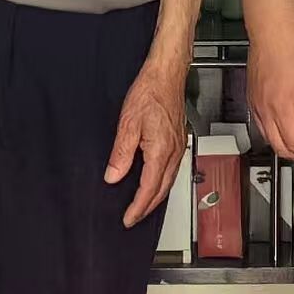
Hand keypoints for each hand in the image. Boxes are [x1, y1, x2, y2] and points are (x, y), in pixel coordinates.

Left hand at [107, 53, 188, 227]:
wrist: (167, 74)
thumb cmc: (150, 92)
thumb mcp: (127, 124)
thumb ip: (120, 154)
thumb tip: (113, 176)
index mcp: (161, 151)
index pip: (149, 189)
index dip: (137, 207)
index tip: (128, 219)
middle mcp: (174, 152)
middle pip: (162, 190)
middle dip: (147, 208)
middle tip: (134, 218)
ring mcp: (179, 147)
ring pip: (169, 181)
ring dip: (156, 197)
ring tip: (143, 206)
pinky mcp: (179, 141)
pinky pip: (172, 170)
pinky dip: (163, 183)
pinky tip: (156, 181)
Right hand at [246, 19, 293, 165]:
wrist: (273, 29)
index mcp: (282, 107)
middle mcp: (265, 109)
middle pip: (280, 146)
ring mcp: (256, 104)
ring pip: (269, 138)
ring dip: (286, 146)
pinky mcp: (252, 97)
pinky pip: (262, 125)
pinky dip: (275, 133)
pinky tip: (286, 128)